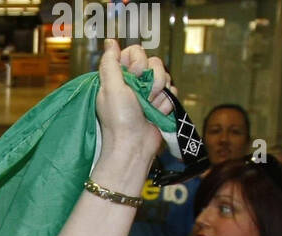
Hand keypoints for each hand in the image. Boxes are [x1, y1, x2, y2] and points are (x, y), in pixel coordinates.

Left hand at [94, 39, 172, 174]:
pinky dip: (165, 105)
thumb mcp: (110, 88)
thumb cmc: (119, 120)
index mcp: (119, 77)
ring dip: (158, 94)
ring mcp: (148, 94)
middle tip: (141, 97)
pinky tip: (155, 115)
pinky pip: (172, 92)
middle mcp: (134, 83)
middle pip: (153, 62)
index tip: (131, 77)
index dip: (137, 62)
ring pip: (165, 76)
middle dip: (150, 80)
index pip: (135, 51)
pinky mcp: (161, 104)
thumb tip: (109, 42)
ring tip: (147, 109)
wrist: (133, 147)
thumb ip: (110, 63)